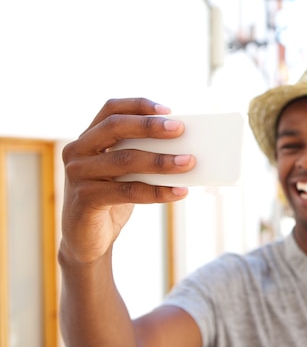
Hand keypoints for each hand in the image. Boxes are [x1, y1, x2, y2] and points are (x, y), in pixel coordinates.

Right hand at [59, 98, 195, 263]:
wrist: (87, 241)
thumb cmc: (113, 199)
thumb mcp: (126, 173)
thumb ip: (143, 156)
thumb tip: (186, 149)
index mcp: (88, 137)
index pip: (111, 109)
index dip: (138, 105)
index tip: (168, 109)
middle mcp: (78, 150)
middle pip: (115, 128)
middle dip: (150, 126)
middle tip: (180, 129)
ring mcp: (78, 174)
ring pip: (124, 160)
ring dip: (160, 161)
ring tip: (188, 162)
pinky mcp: (84, 199)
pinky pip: (127, 191)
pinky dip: (157, 192)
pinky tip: (179, 192)